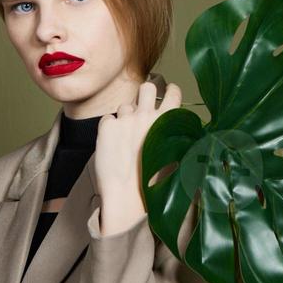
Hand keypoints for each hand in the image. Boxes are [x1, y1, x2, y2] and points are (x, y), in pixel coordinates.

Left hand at [94, 80, 181, 234]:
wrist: (127, 196)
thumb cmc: (154, 183)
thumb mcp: (175, 156)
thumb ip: (174, 136)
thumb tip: (175, 128)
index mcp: (169, 120)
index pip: (174, 91)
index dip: (169, 92)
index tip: (166, 95)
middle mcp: (147, 115)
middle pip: (147, 86)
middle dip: (146, 93)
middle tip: (143, 108)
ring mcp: (126, 119)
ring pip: (125, 105)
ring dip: (125, 117)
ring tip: (125, 139)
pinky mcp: (107, 126)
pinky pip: (108, 119)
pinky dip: (109, 129)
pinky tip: (112, 146)